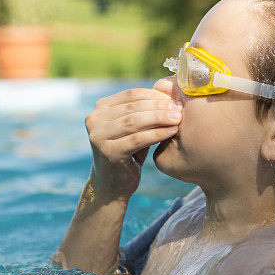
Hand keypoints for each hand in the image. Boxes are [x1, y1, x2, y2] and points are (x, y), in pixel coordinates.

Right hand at [84, 86, 182, 200]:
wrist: (113, 184)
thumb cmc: (129, 152)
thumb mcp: (133, 127)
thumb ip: (143, 110)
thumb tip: (169, 90)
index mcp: (100, 108)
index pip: (131, 94)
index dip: (154, 95)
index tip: (174, 99)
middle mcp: (94, 119)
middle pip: (133, 107)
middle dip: (159, 106)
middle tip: (180, 108)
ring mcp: (98, 136)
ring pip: (135, 121)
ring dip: (160, 118)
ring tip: (178, 118)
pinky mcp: (108, 152)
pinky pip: (138, 139)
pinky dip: (157, 133)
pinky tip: (172, 131)